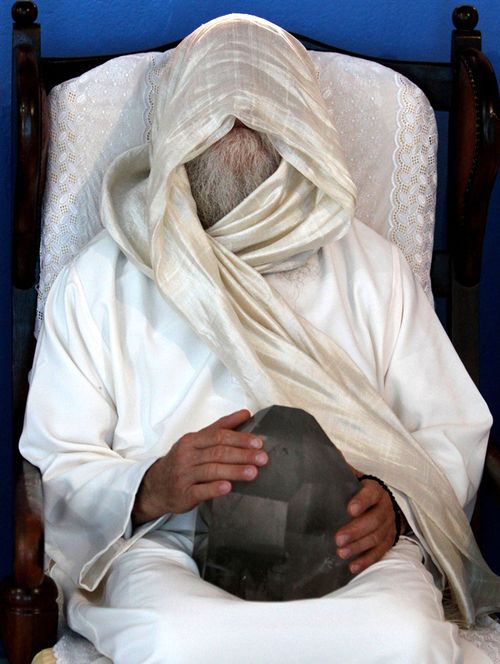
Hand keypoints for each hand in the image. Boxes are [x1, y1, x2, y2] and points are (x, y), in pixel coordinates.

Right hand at [132, 409, 267, 523]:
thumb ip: (220, 427)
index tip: (258, 442)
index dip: (239, 438)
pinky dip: (214, 488)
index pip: (218, 436)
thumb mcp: (197, 441)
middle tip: (262, 458)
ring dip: (234, 471)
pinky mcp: (183, 494)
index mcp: (191, 440)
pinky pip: (200, 491)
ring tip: (253, 472)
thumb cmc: (183, 461)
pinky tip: (228, 488)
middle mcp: (186, 456)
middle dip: (242, 455)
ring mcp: (184, 475)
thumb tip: (245, 413)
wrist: (156, 486)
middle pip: (217, 452)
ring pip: (211, 471)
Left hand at [334, 476, 399, 574]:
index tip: (349, 510)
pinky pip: (380, 553)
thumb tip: (326, 454)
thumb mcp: (355, 479)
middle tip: (337, 539)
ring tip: (341, 553)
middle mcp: (385, 508)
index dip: (362, 501)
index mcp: (375, 490)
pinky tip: (353, 567)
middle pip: (374, 521)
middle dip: (356, 531)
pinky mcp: (389, 541)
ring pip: (376, 538)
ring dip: (359, 547)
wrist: (386, 504)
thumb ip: (342, 470)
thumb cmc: (362, 492)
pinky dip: (367, 561)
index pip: (370, 494)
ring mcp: (389, 526)